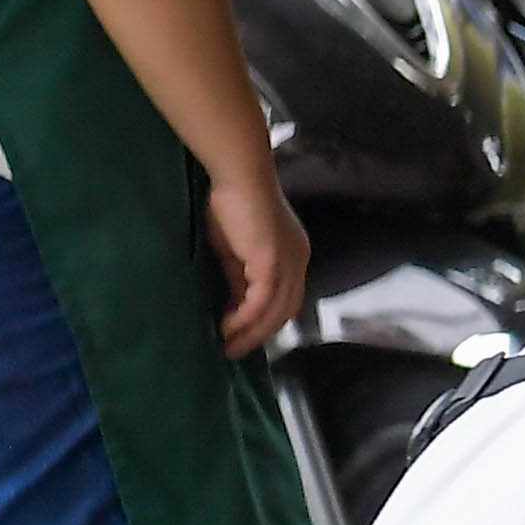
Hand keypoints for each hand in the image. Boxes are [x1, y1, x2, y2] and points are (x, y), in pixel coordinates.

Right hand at [204, 168, 306, 356]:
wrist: (237, 174)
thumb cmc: (231, 201)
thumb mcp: (234, 248)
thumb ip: (238, 275)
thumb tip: (233, 305)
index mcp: (292, 254)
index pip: (285, 296)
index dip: (265, 319)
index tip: (241, 334)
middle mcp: (297, 260)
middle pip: (286, 310)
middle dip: (260, 334)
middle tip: (234, 351)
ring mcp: (289, 262)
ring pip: (276, 311)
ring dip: (251, 334)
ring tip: (227, 348)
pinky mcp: (273, 263)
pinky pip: (261, 302)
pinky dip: (245, 319)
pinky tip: (226, 329)